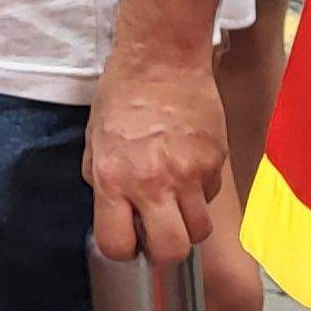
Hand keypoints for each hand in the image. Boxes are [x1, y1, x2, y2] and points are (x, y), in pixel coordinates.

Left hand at [82, 50, 224, 261]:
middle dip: (165, 252)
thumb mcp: (95, 142)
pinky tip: (188, 166)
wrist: (161, 58)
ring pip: (200, 230)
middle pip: (171, 251)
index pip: (118, 245)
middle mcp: (153, 182)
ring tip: (175, 201)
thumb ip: (102, 183)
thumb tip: (117, 214)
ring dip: (187, 224)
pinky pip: (212, 195)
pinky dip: (201, 191)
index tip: (128, 242)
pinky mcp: (215, 160)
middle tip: (158, 233)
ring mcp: (190, 173)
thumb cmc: (123, 95)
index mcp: (114, 178)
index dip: (123, 251)